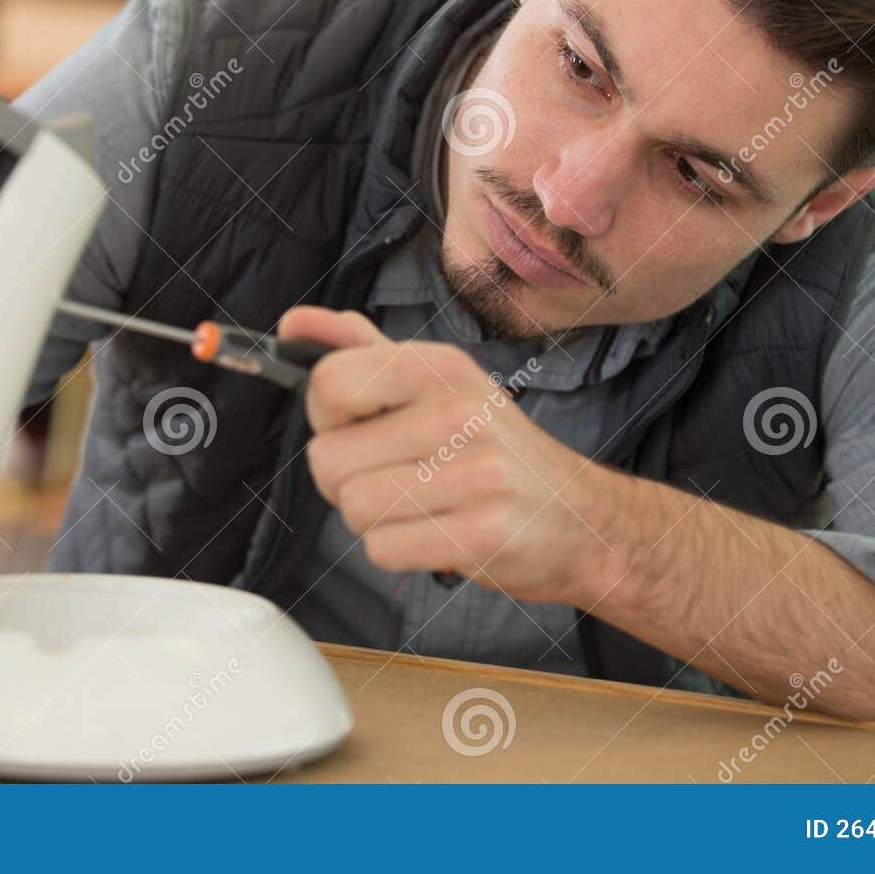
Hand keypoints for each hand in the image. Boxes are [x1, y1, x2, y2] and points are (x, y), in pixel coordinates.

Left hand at [279, 306, 615, 607]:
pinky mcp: (483, 534)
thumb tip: (294, 324)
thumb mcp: (436, 385)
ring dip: (373, 519)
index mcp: (440, 366)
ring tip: (422, 505)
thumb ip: (361, 351)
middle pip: (328, 458)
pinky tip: (437, 533)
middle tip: (399, 477)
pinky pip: (383, 550)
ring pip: (353, 508)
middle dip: (346, 481)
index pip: (329, 383)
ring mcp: (476, 473)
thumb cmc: (492, 451)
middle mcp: (459, 411)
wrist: (579, 519)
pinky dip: (398, 551)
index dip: (329, 418)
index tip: (360, 427)